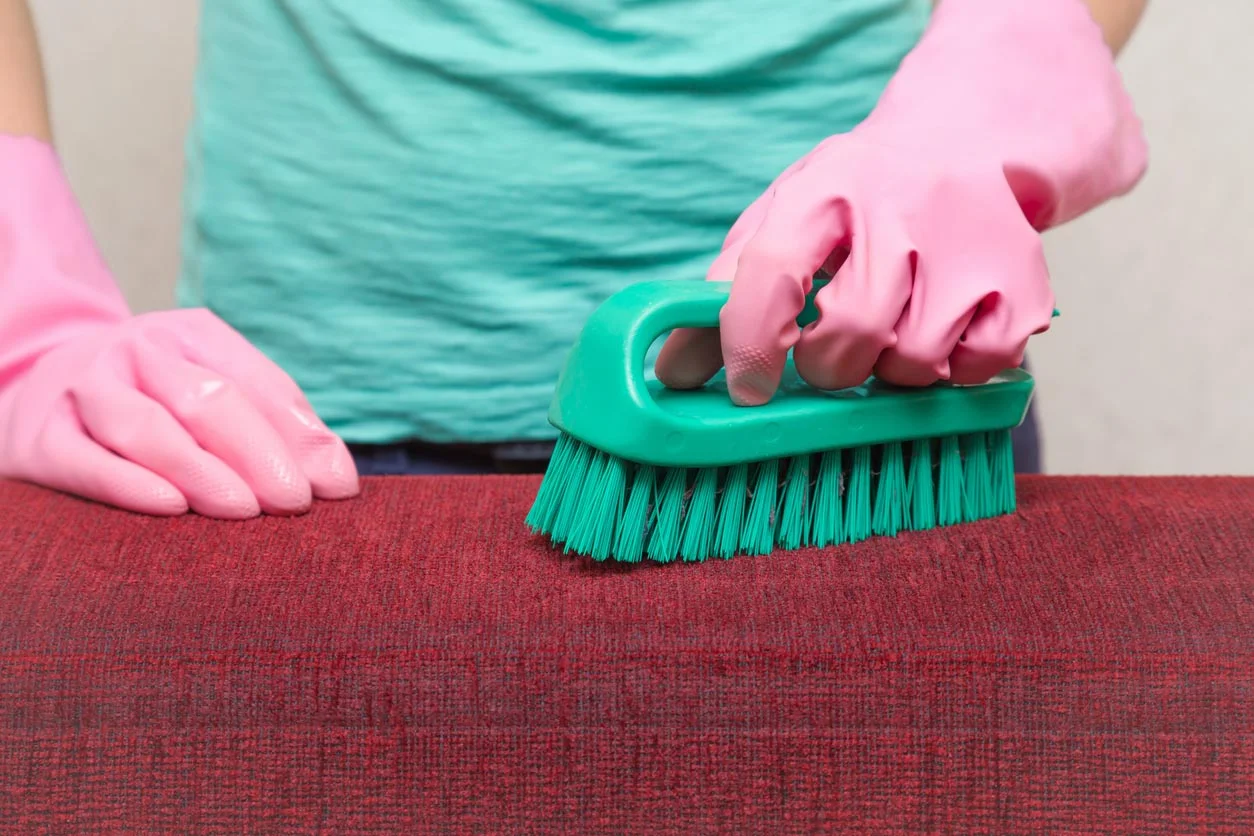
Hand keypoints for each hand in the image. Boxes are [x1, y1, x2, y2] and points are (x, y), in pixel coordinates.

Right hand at [0, 308, 358, 517]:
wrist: (42, 394)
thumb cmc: (159, 405)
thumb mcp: (217, 395)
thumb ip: (280, 431)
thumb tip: (340, 483)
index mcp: (191, 334)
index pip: (258, 382)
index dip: (301, 435)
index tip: (337, 488)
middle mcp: (137, 351)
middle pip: (208, 399)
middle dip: (259, 453)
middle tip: (296, 503)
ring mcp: (86, 390)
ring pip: (147, 427)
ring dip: (201, 470)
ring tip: (245, 510)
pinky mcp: (43, 439)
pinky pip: (88, 462)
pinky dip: (130, 485)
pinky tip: (172, 507)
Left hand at [655, 131, 1055, 404]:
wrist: (967, 139)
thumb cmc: (856, 198)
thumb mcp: (784, 217)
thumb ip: (727, 291)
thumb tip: (674, 374)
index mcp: (824, 187)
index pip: (770, 273)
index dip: (749, 345)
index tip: (746, 390)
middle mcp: (901, 205)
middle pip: (853, 331)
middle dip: (830, 366)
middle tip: (831, 354)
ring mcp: (971, 242)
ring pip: (915, 361)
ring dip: (891, 370)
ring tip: (891, 330)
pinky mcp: (1025, 280)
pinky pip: (977, 370)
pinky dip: (952, 372)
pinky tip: (943, 331)